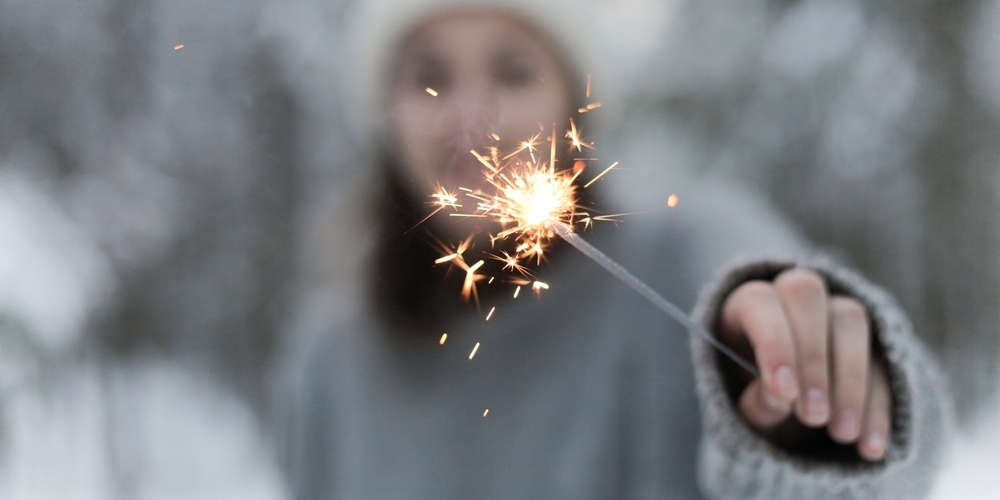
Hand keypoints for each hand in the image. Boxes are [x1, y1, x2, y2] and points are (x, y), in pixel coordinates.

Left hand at [719, 268, 890, 460]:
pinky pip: (882, 361)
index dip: (773, 342)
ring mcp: (832, 310)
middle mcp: (789, 296)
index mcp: (745, 304)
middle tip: (814, 417)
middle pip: (807, 296)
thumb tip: (777, 397)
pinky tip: (870, 446)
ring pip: (850, 319)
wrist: (781, 412)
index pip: (758, 301)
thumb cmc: (750, 401)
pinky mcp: (871, 339)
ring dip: (850, 379)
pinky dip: (878, 407)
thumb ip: (755, 403)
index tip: (783, 392)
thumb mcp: (742, 407)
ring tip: (842, 434)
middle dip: (813, 358)